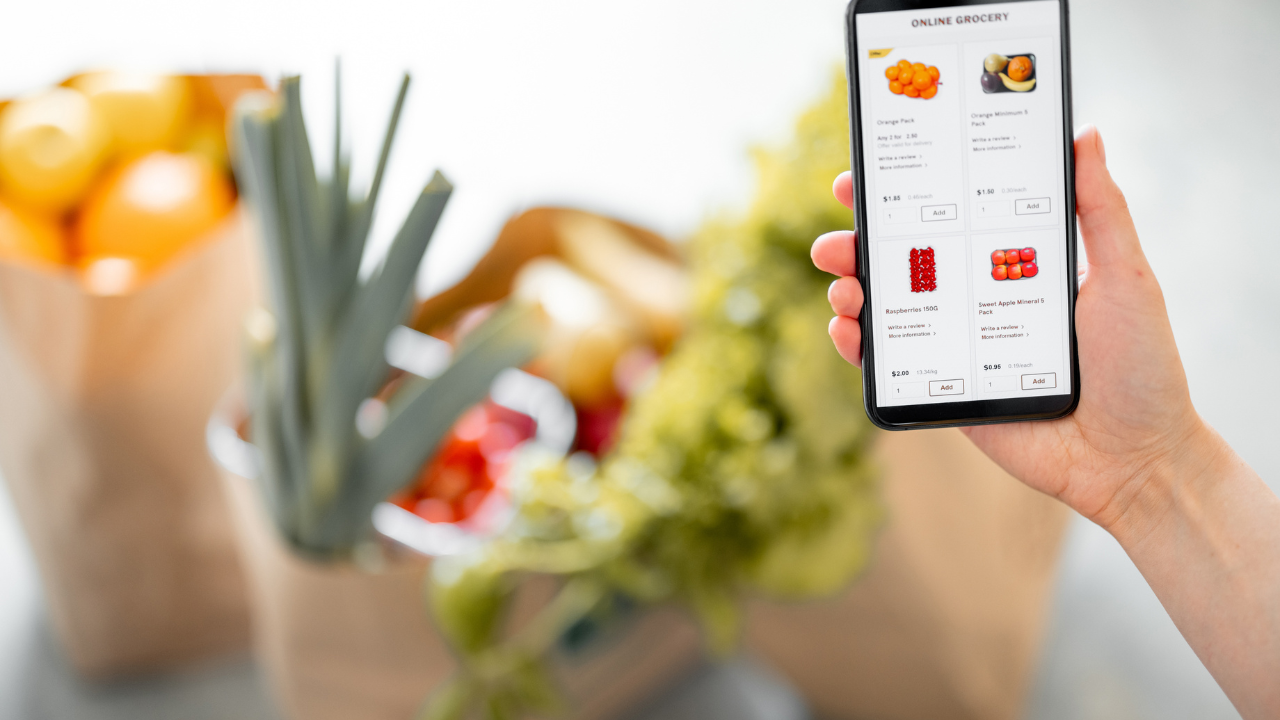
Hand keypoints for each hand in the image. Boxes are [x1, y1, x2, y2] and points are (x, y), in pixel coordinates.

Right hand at [812, 125, 1212, 534]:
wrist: (1133, 459)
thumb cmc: (1141, 366)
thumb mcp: (1125, 276)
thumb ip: (1101, 209)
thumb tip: (1086, 133)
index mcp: (1013, 264)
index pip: (948, 219)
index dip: (902, 196)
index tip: (867, 175)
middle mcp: (976, 299)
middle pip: (902, 261)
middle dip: (858, 243)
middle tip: (837, 239)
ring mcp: (955, 345)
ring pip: (885, 308)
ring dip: (851, 290)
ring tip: (845, 286)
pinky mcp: (944, 388)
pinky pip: (888, 364)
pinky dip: (855, 345)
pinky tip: (847, 330)